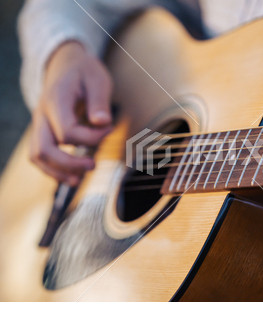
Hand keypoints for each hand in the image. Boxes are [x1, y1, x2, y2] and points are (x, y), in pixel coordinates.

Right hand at [30, 41, 112, 185]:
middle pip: (44, 149)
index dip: (91, 137)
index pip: (67, 131)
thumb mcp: (97, 79)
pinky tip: (72, 175)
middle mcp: (42, 115)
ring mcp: (40, 124)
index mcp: (55, 100)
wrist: (66, 65)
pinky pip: (40, 155)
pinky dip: (53, 169)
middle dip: (68, 164)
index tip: (109, 129)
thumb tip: (102, 122)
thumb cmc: (84, 72)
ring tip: (80, 179)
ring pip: (37, 156)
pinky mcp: (43, 132)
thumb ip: (99, 101)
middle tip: (92, 165)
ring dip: (57, 172)